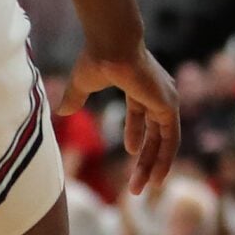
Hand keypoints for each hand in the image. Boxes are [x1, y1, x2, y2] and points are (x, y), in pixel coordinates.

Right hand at [61, 44, 179, 195]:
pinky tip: (157, 178)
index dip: (136, 135)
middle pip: (154, 133)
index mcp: (141, 85)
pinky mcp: (169, 106)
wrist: (110, 46)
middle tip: (135, 184)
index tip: (130, 152)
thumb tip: (62, 112)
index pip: (142, 114)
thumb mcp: (83, 83)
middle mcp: (158, 93)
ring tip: (142, 188)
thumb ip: (76, 98)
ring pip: (163, 141)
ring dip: (153, 165)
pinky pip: (171, 140)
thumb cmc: (97, 58)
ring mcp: (165, 100)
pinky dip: (165, 159)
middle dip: (143, 159)